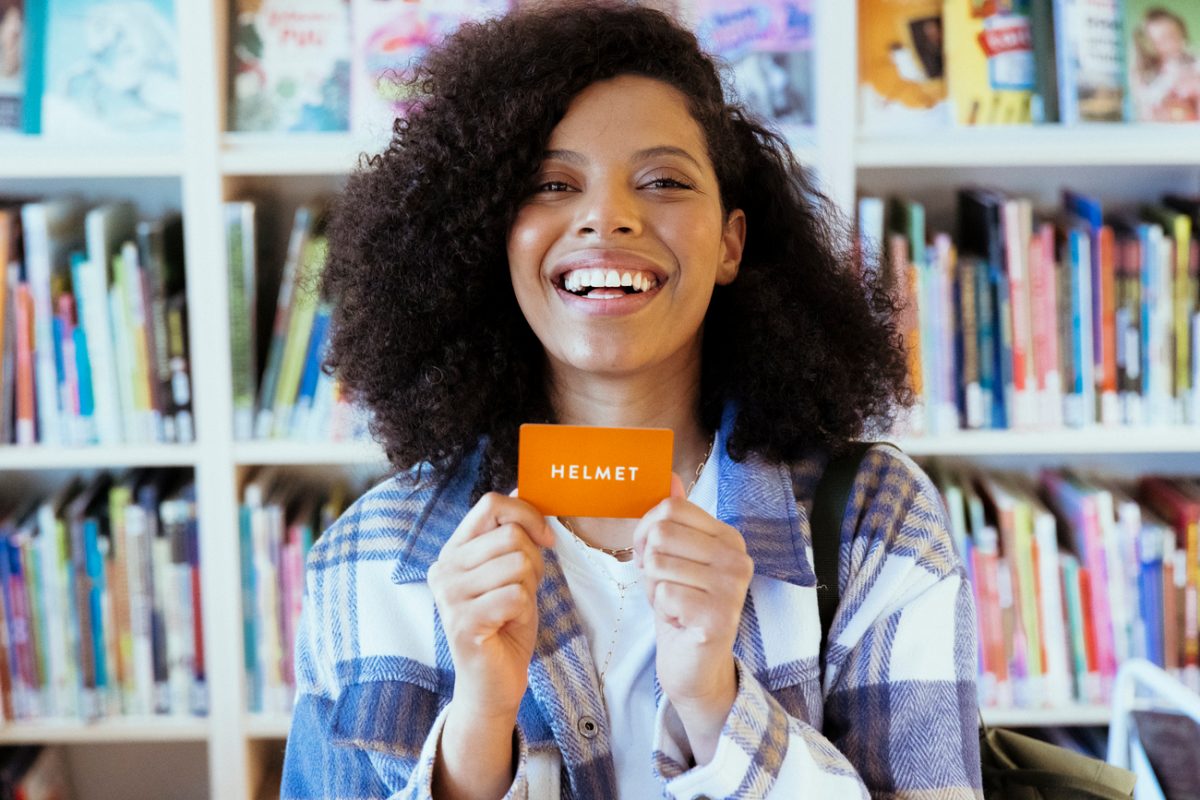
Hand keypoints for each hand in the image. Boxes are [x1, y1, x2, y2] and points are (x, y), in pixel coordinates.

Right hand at [427, 491, 553, 722]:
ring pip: (518, 564)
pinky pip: (516, 594)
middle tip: (525, 589)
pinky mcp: (463, 622)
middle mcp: (443, 569)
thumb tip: (524, 486)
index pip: (491, 504)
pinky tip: (508, 624)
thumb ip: (511, 533)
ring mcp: (449, 596)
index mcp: (453, 551)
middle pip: (511, 536)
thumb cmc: (505, 624)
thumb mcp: (511, 570)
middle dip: (533, 561)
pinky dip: (524, 610)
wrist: (494, 682)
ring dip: (530, 588)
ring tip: (513, 608)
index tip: (546, 539)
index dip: (527, 515)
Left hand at [633, 474, 753, 759]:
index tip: (653, 557)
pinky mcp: (719, 616)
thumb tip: (668, 474)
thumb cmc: (682, 607)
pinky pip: (663, 593)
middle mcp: (738, 558)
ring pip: (658, 564)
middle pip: (660, 533)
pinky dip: (661, 610)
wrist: (694, 665)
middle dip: (649, 564)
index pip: (670, 507)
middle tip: (667, 587)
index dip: (646, 532)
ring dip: (654, 589)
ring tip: (675, 605)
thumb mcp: (674, 557)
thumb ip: (674, 517)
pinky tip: (680, 621)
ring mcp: (732, 587)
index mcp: (729, 537)